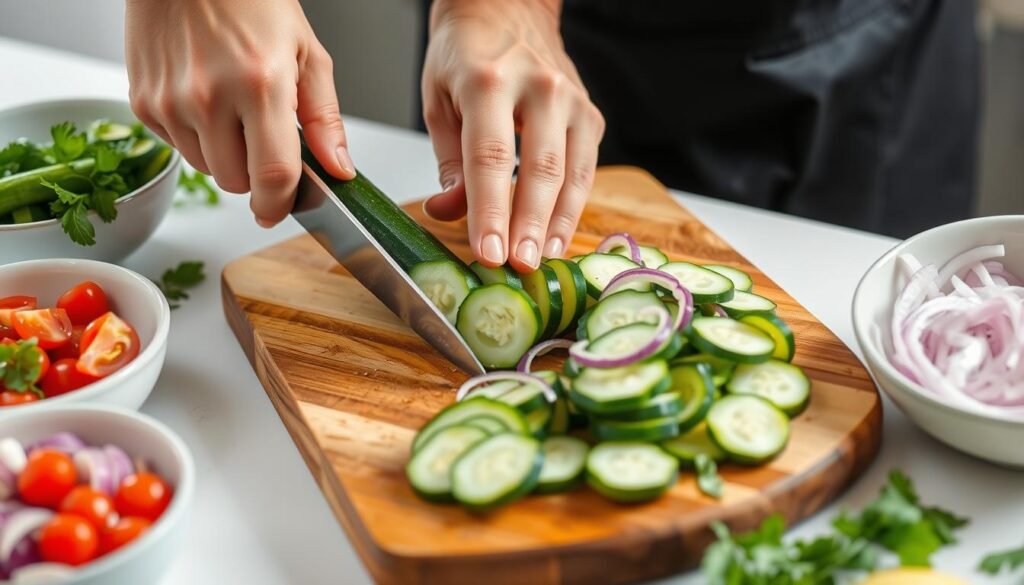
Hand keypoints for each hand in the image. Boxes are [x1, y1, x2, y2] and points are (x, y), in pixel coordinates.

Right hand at [124, 0, 354, 226]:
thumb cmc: (251, 2)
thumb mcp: (307, 54)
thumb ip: (325, 119)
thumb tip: (339, 169)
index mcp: (261, 85)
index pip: (273, 177)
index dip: (280, 204)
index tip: (280, 210)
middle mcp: (210, 97)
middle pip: (236, 182)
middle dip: (254, 172)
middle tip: (261, 133)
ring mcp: (171, 102)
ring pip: (206, 170)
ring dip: (224, 154)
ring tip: (232, 107)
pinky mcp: (143, 103)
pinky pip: (178, 147)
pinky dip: (195, 136)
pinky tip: (203, 97)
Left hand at [421, 0, 603, 271]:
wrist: (508, 8)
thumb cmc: (466, 55)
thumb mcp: (439, 100)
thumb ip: (448, 161)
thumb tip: (448, 213)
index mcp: (488, 81)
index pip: (490, 157)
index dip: (490, 210)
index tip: (488, 253)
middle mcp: (538, 87)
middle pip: (539, 168)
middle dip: (528, 225)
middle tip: (518, 268)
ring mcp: (571, 100)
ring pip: (571, 173)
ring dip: (555, 224)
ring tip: (541, 263)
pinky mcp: (590, 115)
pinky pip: (586, 169)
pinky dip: (573, 208)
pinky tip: (556, 238)